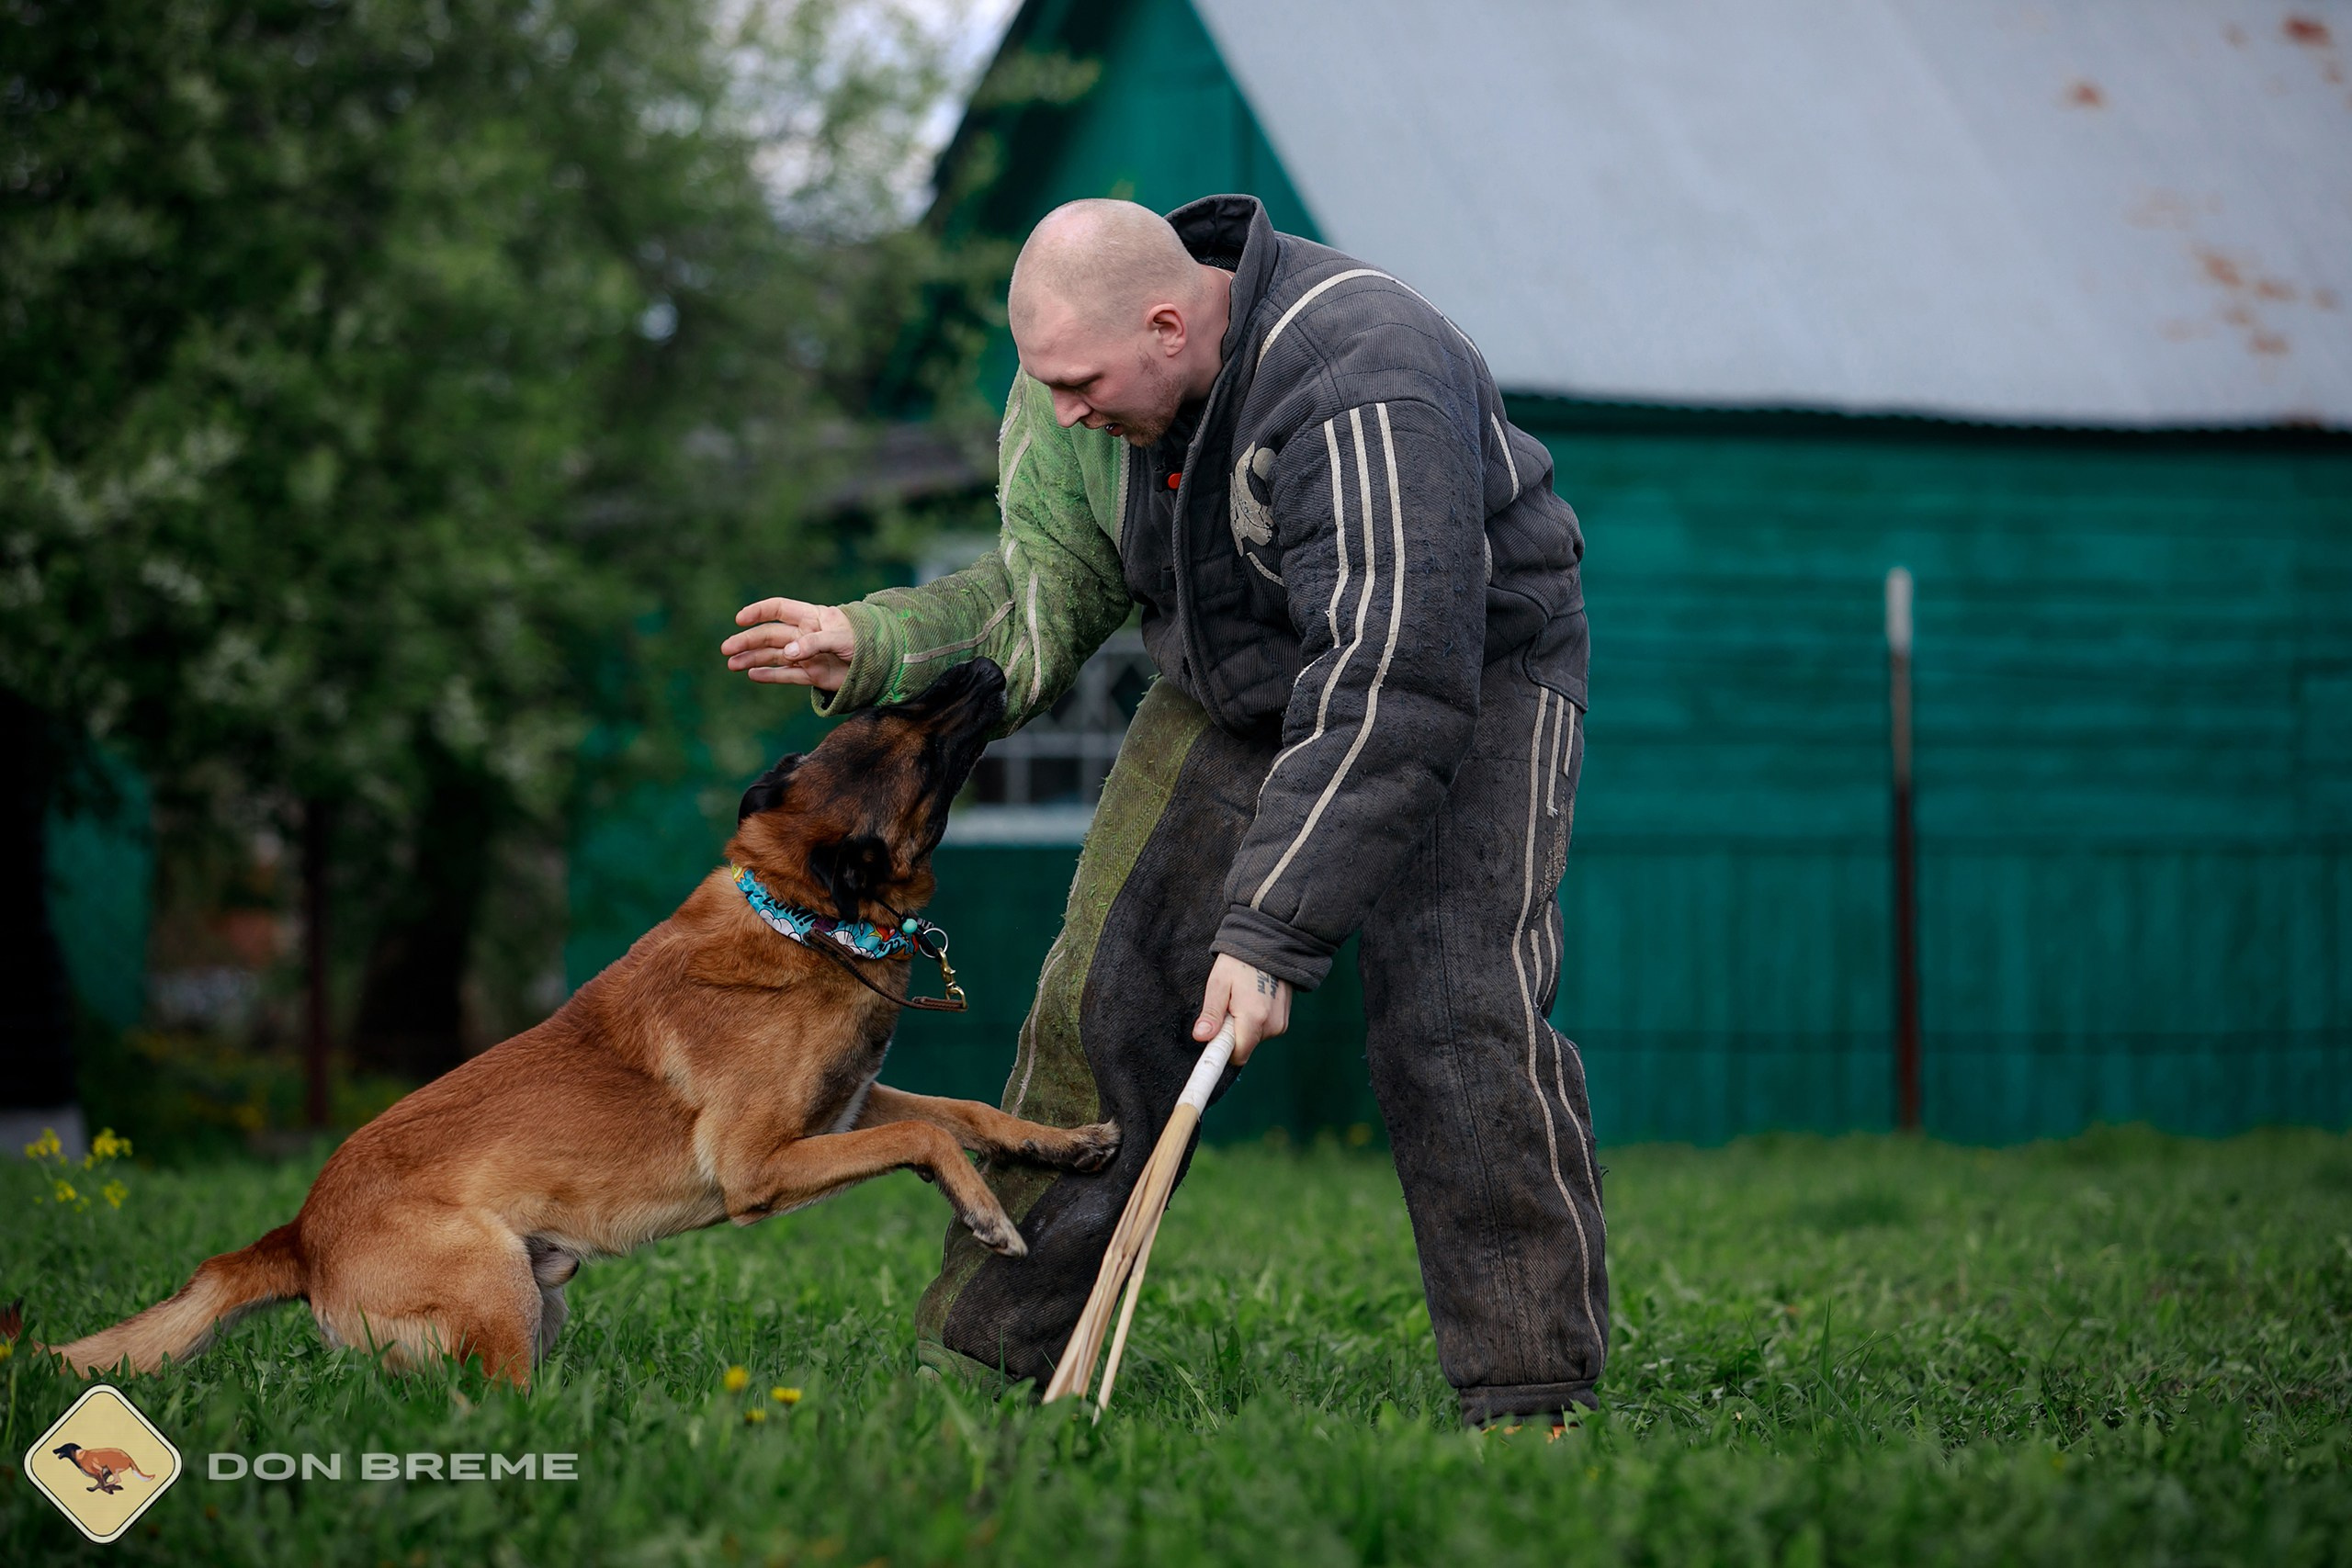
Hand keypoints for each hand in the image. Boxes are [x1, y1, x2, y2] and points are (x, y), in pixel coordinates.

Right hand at [722, 598, 856, 692]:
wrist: (883, 663)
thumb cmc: (865, 641)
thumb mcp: (841, 638)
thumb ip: (814, 643)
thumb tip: (787, 653)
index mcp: (811, 617)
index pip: (779, 609)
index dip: (759, 612)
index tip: (740, 619)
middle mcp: (804, 635)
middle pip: (770, 635)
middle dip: (747, 641)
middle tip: (727, 649)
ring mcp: (806, 655)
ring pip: (773, 656)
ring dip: (752, 659)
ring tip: (732, 664)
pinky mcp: (812, 674)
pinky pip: (786, 675)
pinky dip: (769, 675)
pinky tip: (752, 674)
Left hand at [1194, 953, 1290, 1065]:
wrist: (1270, 946)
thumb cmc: (1240, 961)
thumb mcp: (1219, 983)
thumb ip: (1211, 1013)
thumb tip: (1201, 1036)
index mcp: (1253, 1017)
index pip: (1238, 1055)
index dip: (1223, 1053)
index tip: (1212, 1049)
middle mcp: (1272, 1024)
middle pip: (1245, 1047)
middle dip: (1232, 1033)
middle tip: (1228, 1008)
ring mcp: (1281, 1023)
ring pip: (1254, 1039)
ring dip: (1244, 1026)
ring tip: (1242, 999)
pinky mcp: (1284, 1020)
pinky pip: (1264, 1031)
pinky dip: (1256, 1021)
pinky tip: (1254, 1000)